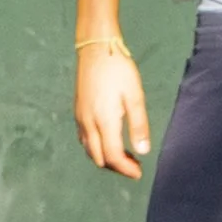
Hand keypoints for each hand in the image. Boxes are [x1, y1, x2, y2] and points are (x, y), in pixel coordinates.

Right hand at [75, 39, 150, 178]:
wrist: (95, 48)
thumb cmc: (119, 69)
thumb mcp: (134, 95)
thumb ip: (138, 124)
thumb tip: (143, 150)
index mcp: (104, 121)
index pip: (113, 156)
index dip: (126, 169)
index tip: (139, 173)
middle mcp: (88, 124)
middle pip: (99, 158)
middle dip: (116, 167)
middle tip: (134, 165)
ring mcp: (80, 118)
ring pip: (90, 150)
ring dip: (106, 158)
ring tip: (124, 155)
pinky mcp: (78, 112)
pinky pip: (85, 139)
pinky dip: (97, 147)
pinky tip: (108, 140)